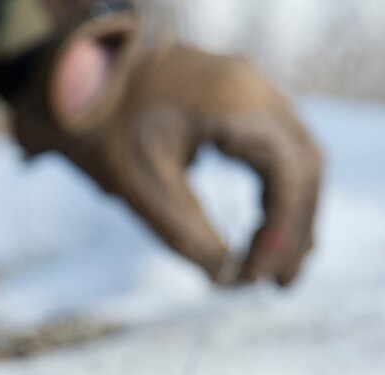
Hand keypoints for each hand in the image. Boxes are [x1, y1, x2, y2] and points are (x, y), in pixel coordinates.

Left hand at [11, 16, 322, 284]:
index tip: (256, 278)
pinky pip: (276, 150)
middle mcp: (256, 89)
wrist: (80, 81)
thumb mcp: (141, 188)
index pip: (290, 173)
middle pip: (305, 166)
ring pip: (297, 158)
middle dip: (295, 229)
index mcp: (236, 102)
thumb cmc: (105, 129)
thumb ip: (187, 235)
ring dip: (291, 214)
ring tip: (275, 269)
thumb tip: (227, 279)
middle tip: (280, 284)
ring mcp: (252, 90)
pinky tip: (264, 232)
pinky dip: (275, 193)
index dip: (281, 233)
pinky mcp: (241, 101)